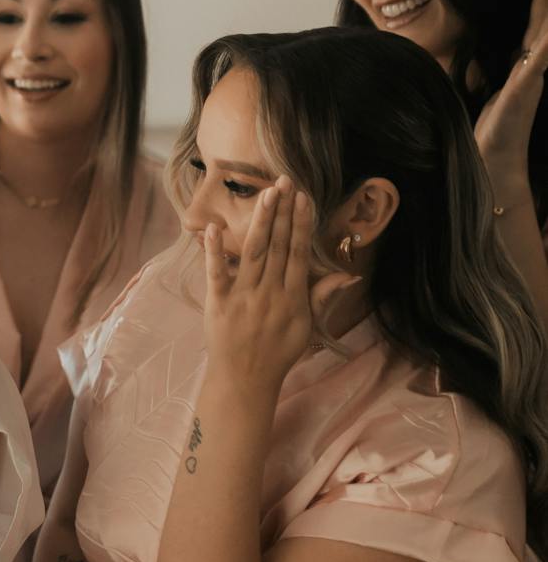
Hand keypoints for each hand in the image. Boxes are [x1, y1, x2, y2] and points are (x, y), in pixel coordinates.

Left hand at [200, 179, 318, 390]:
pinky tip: (211, 228)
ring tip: (266, 195)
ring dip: (260, 222)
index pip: (298, 253)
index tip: (303, 198)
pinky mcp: (219, 303)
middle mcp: (270, 293)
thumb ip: (323, 297)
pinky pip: (216, 274)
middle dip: (282, 213)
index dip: (301, 225)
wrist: (246, 379)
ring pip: (253, 253)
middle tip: (284, 182)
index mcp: (293, 297)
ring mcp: (244, 297)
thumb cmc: (278, 352)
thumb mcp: (307, 326)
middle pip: (278, 246)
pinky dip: (214, 251)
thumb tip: (349, 275)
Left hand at [474, 0, 547, 196]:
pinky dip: (545, 43)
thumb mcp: (493, 94)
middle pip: (542, 28)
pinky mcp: (524, 88)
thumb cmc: (492, 130)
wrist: (494, 159)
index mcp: (522, 69)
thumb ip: (497, 76)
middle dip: (547, 3)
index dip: (541, 7)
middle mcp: (530, 70)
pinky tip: (547, 33)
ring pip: (544, 39)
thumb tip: (489, 65)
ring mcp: (529, 78)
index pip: (535, 31)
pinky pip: (538, 60)